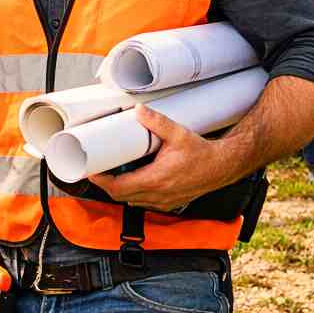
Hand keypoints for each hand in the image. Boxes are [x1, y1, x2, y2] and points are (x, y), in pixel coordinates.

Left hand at [86, 105, 226, 212]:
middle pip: (121, 196)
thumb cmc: (201, 152)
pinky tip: (133, 180)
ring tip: (112, 174)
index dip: (101, 181)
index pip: (119, 188)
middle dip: (107, 185)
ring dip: (120, 190)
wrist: (222, 166)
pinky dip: (134, 194)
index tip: (91, 172)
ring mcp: (164, 201)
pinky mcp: (170, 203)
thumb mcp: (178, 133)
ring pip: (132, 201)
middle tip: (98, 170)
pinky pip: (144, 203)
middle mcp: (158, 195)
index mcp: (156, 180)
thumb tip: (138, 109)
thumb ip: (156, 121)